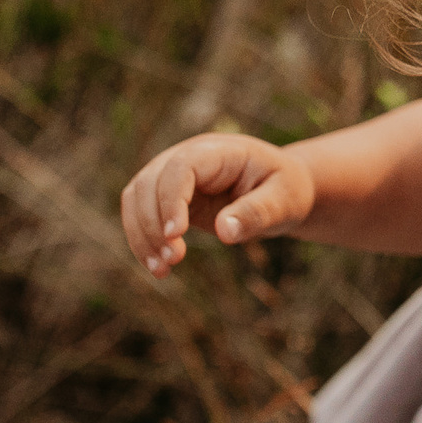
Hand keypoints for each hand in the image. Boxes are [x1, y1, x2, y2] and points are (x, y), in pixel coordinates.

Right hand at [119, 134, 315, 273]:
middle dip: (153, 223)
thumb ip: (257, 213)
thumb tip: (225, 232)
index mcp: (219, 151)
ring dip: (141, 235)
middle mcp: (188, 157)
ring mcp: (172, 175)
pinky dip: (142, 240)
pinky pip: (140, 214)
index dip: (172, 198)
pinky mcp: (167, 197)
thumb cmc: (285, 190)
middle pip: (150, 182)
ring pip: (136, 198)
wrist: (279, 190)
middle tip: (174, 260)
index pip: (181, 166)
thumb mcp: (284, 201)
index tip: (176, 234)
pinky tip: (158, 267)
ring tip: (161, 271)